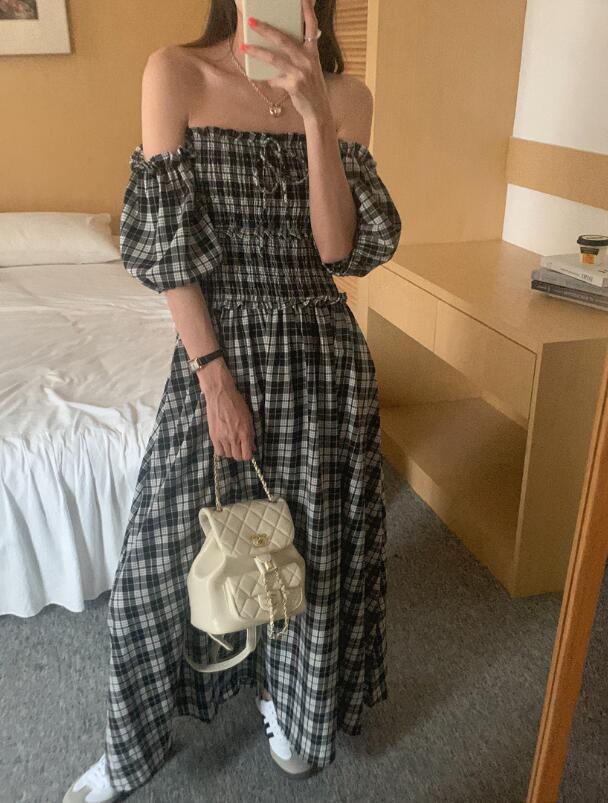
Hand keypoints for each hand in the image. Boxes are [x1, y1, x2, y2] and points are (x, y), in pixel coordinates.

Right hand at [199, 361, 256, 460]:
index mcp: (244, 432)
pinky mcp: (213, 436)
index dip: (248, 455)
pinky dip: (222, 450)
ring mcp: (222, 437)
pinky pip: (218, 451)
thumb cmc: (237, 403)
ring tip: (231, 444)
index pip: (247, 455)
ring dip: (231, 452)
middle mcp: (233, 437)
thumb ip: (251, 434)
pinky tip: (224, 444)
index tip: (247, 451)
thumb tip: (253, 447)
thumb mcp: (248, 417)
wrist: (220, 394)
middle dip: (240, 454)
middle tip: (240, 447)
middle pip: (237, 457)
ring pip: (228, 455)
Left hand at [242, 0, 331, 123]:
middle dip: (266, 29)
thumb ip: (297, 56)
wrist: (318, 110)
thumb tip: (276, 47)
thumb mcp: (309, 67)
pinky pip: (275, 79)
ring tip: (244, 46)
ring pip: (275, 58)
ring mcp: (301, 72)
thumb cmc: (311, 86)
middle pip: (284, 39)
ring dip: (257, 52)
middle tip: (251, 21)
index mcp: (312, 51)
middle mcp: (308, 59)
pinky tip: (267, 80)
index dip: (307, 10)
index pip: (311, 26)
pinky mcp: (294, 86)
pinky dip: (270, 80)